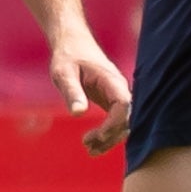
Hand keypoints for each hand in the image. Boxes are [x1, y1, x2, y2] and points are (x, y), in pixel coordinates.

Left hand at [51, 25, 134, 153]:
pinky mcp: (111, 100)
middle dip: (110, 136)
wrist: (72, 43)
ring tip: (89, 149)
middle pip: (126, 118)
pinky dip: (107, 135)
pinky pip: (116, 121)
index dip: (114, 123)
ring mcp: (117, 95)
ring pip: (123, 123)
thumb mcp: (64, 73)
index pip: (123, 104)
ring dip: (109, 139)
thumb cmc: (68, 56)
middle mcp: (119, 89)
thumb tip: (78, 113)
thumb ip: (72, 92)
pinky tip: (93, 145)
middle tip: (88, 145)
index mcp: (111, 80)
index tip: (97, 135)